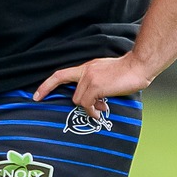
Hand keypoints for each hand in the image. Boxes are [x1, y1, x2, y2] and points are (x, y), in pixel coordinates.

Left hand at [33, 54, 152, 115]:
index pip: (60, 74)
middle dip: (82, 105)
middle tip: (95, 110)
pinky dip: (93, 111)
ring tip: (103, 108)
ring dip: (90, 108)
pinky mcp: (96, 86)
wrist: (139, 65)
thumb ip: (97, 83)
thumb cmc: (127, 71)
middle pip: (73, 94)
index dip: (46, 86)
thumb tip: (95, 103)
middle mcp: (85, 71)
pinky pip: (87, 104)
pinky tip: (102, 111)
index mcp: (87, 67)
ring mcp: (89, 78)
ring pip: (79, 100)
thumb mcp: (106, 73)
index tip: (36, 96)